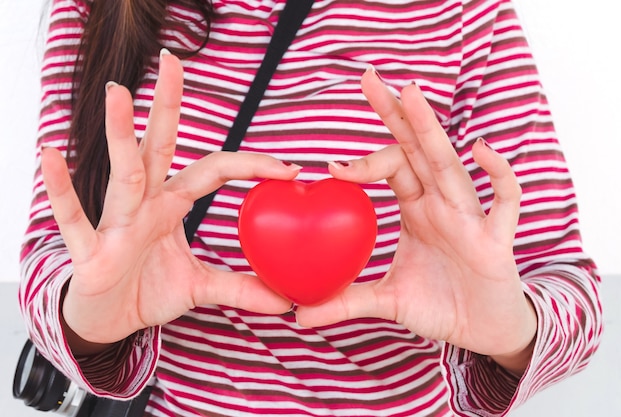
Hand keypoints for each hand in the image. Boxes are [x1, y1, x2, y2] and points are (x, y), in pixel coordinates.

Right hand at [42, 52, 297, 351]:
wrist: (108, 320)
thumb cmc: (148, 290)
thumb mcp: (199, 288)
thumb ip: (239, 289)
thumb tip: (286, 301)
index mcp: (172, 205)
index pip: (214, 171)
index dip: (249, 165)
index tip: (289, 168)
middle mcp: (145, 203)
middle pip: (159, 146)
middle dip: (168, 105)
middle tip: (172, 60)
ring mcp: (117, 222)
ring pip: (122, 172)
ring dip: (120, 134)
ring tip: (119, 93)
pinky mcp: (90, 250)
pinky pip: (74, 216)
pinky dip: (62, 188)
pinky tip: (51, 154)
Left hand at [296, 67, 536, 374]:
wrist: (483, 332)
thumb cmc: (441, 305)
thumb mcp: (387, 301)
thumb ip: (346, 301)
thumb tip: (298, 314)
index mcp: (418, 209)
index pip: (392, 167)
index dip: (363, 163)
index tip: (330, 168)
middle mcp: (442, 204)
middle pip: (417, 150)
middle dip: (396, 114)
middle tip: (369, 78)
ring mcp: (470, 216)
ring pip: (449, 165)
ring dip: (430, 131)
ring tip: (412, 94)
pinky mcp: (496, 239)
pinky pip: (503, 200)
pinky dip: (497, 175)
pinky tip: (480, 150)